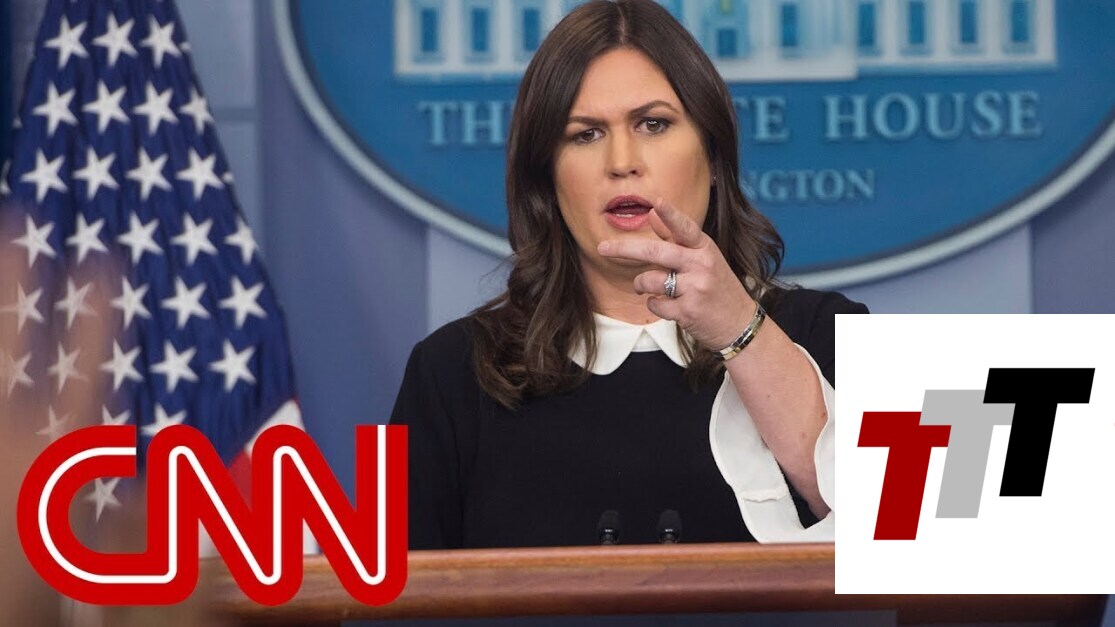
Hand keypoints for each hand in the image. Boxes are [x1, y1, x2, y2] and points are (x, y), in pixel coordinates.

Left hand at [597, 197, 756, 349]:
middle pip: (657, 252)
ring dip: (641, 285)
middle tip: (602, 248)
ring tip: (647, 288)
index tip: (656, 202)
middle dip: (625, 249)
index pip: (685, 228)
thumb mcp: (703, 259)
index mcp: (705, 248)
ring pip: (650, 280)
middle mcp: (702, 265)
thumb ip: (676, 238)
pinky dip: (654, 305)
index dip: (670, 215)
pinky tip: (667, 306)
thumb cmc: (717, 288)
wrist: (739, 324)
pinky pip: (655, 304)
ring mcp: (696, 288)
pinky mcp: (688, 311)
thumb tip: (652, 212)